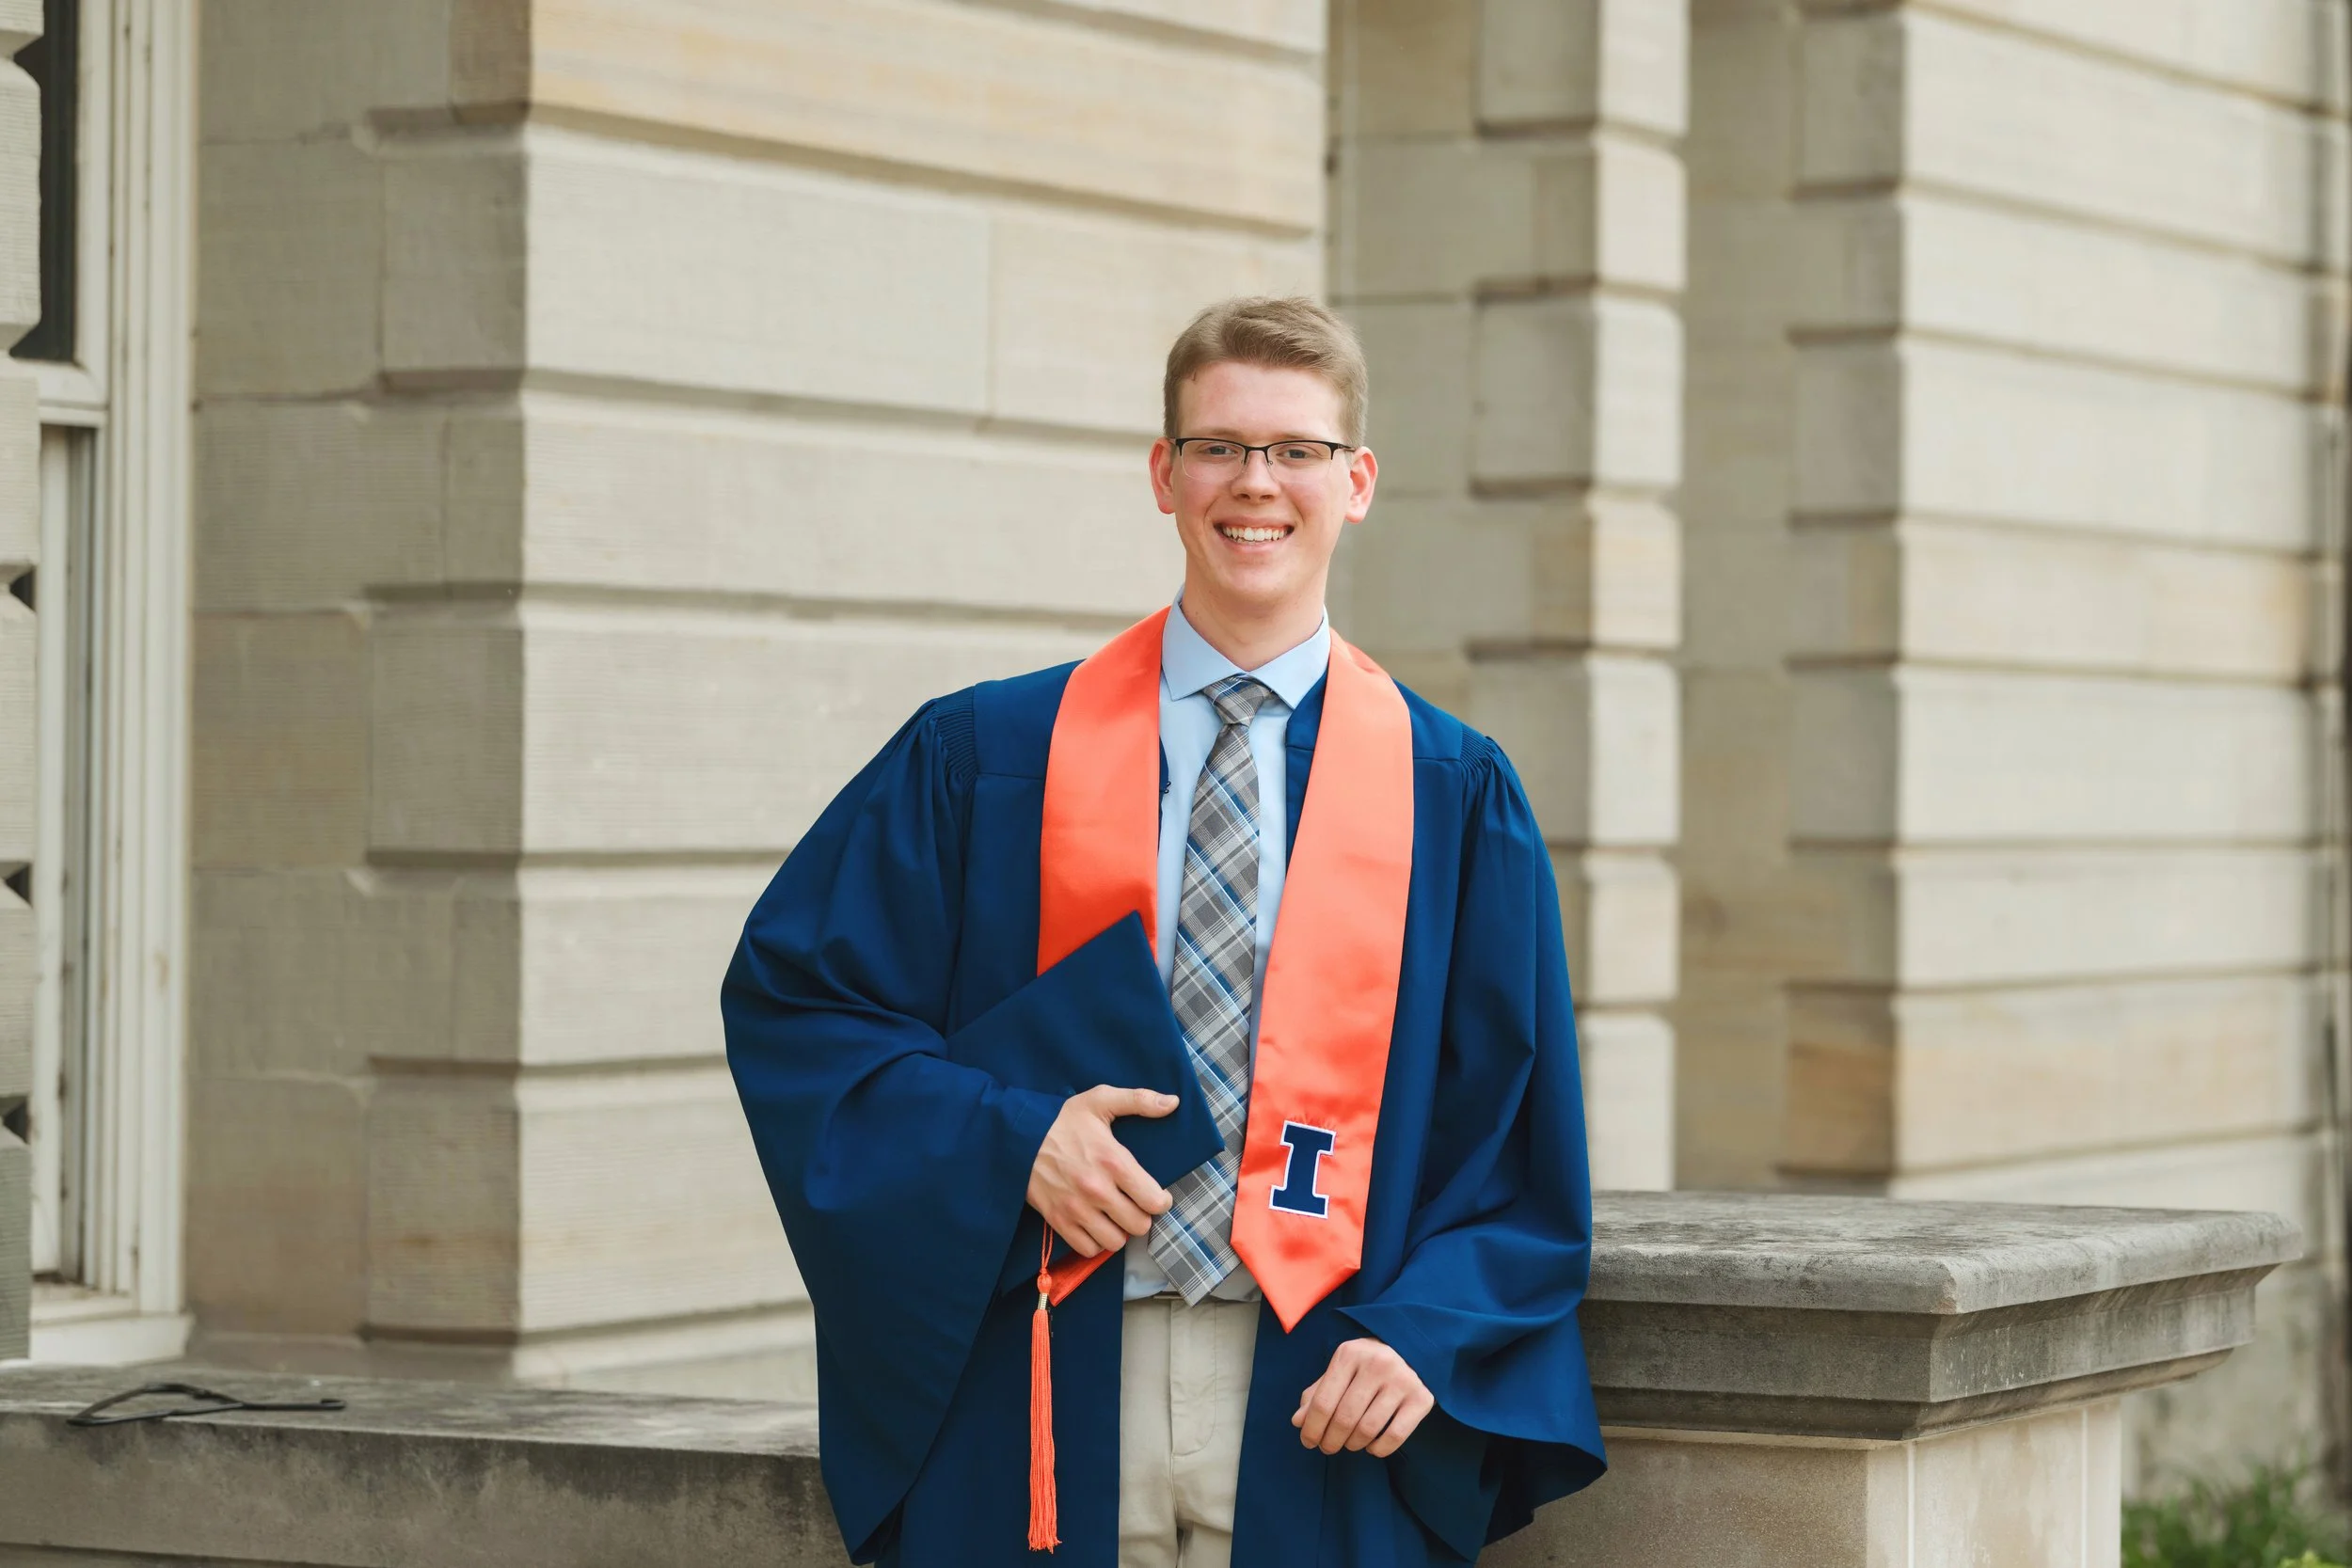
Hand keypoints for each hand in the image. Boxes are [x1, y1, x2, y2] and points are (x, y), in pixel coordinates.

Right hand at [1026, 1085, 1177, 1256]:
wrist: (1016, 1136)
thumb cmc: (1061, 1120)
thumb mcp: (1100, 1100)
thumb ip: (1139, 1100)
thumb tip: (1173, 1103)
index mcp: (1113, 1161)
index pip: (1154, 1200)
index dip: (1161, 1200)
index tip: (1156, 1194)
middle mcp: (1097, 1190)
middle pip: (1138, 1225)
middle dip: (1142, 1216)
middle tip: (1135, 1205)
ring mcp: (1076, 1209)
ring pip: (1115, 1242)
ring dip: (1119, 1231)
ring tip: (1116, 1216)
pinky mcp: (1059, 1221)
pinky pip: (1088, 1249)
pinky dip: (1095, 1242)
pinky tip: (1096, 1225)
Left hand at [1292, 1336, 1433, 1456]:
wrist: (1413, 1350)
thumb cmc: (1367, 1364)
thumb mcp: (1340, 1370)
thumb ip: (1318, 1393)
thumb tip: (1298, 1422)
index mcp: (1350, 1354)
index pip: (1322, 1402)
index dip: (1312, 1428)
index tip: (1308, 1442)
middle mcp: (1377, 1364)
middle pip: (1344, 1419)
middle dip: (1331, 1441)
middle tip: (1328, 1448)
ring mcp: (1402, 1381)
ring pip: (1367, 1429)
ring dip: (1353, 1445)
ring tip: (1350, 1444)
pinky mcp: (1421, 1398)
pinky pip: (1394, 1436)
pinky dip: (1378, 1449)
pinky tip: (1372, 1446)